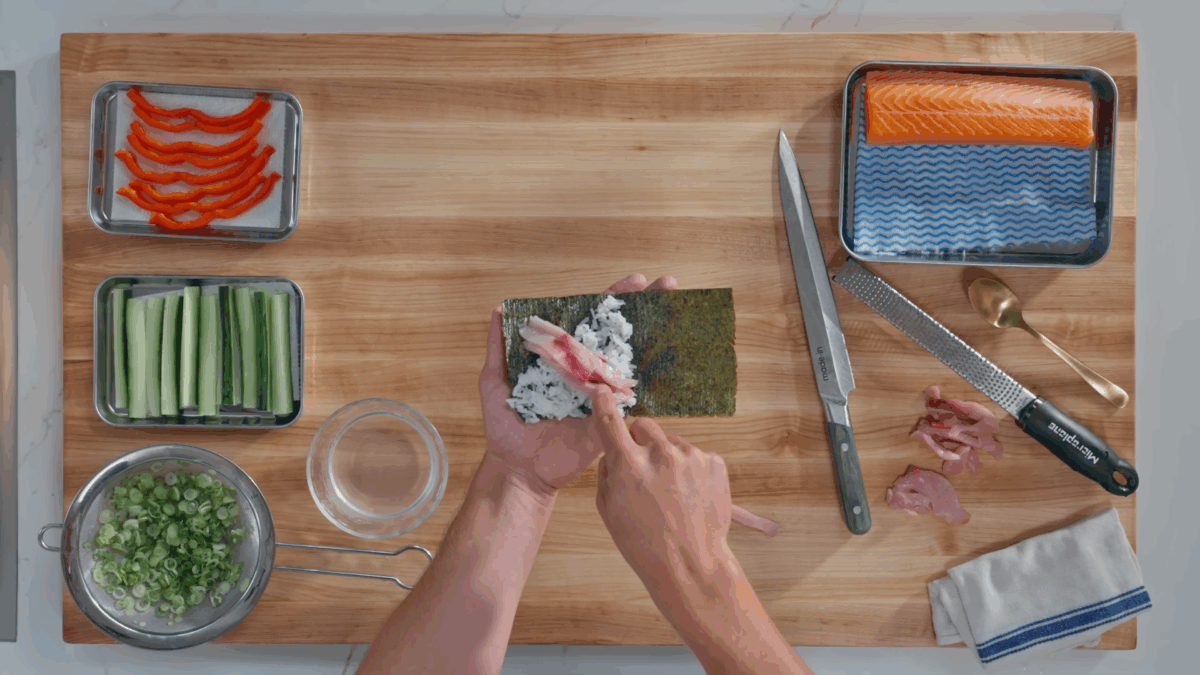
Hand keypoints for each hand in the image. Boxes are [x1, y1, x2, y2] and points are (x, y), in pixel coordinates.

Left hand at [479, 274, 678, 496]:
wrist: (517, 467)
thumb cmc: (505, 426)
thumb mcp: (494, 380)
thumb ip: (498, 347)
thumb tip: (499, 309)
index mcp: (562, 358)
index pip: (589, 321)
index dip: (611, 299)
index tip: (635, 280)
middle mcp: (585, 371)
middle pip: (617, 333)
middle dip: (643, 307)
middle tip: (667, 283)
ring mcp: (601, 393)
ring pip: (630, 360)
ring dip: (656, 334)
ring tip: (676, 307)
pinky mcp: (610, 416)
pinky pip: (631, 398)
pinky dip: (649, 381)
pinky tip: (671, 357)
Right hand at [591, 388, 733, 585]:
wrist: (690, 564)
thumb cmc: (643, 542)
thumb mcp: (608, 510)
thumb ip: (607, 473)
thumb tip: (613, 452)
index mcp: (629, 464)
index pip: (610, 422)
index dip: (604, 405)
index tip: (602, 392)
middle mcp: (660, 453)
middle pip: (643, 427)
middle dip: (640, 443)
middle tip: (643, 472)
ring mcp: (691, 456)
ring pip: (671, 443)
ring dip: (667, 459)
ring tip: (672, 494)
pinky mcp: (714, 463)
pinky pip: (695, 456)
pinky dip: (691, 470)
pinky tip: (690, 496)